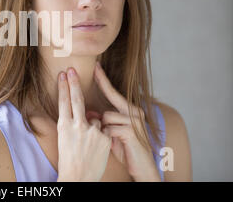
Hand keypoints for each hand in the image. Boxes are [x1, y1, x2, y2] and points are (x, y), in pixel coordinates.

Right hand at [56, 67, 111, 181]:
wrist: (78, 178)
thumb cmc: (69, 159)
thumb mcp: (65, 139)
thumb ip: (73, 123)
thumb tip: (81, 112)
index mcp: (64, 126)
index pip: (63, 102)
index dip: (63, 87)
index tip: (63, 74)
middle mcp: (76, 126)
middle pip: (76, 99)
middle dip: (74, 82)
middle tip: (72, 69)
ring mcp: (91, 131)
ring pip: (96, 119)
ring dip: (94, 128)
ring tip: (88, 145)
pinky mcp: (104, 138)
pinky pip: (104, 130)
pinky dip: (102, 137)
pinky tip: (97, 149)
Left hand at [94, 62, 160, 181]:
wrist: (142, 167)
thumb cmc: (126, 149)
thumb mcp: (113, 133)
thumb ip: (104, 121)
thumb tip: (91, 112)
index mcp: (130, 111)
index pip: (113, 92)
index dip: (103, 79)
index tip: (96, 66)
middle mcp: (134, 112)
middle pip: (112, 95)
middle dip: (101, 81)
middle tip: (94, 65)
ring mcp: (134, 121)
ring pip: (106, 116)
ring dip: (103, 129)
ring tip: (112, 140)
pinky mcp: (131, 131)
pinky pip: (108, 128)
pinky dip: (107, 137)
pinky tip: (115, 144)